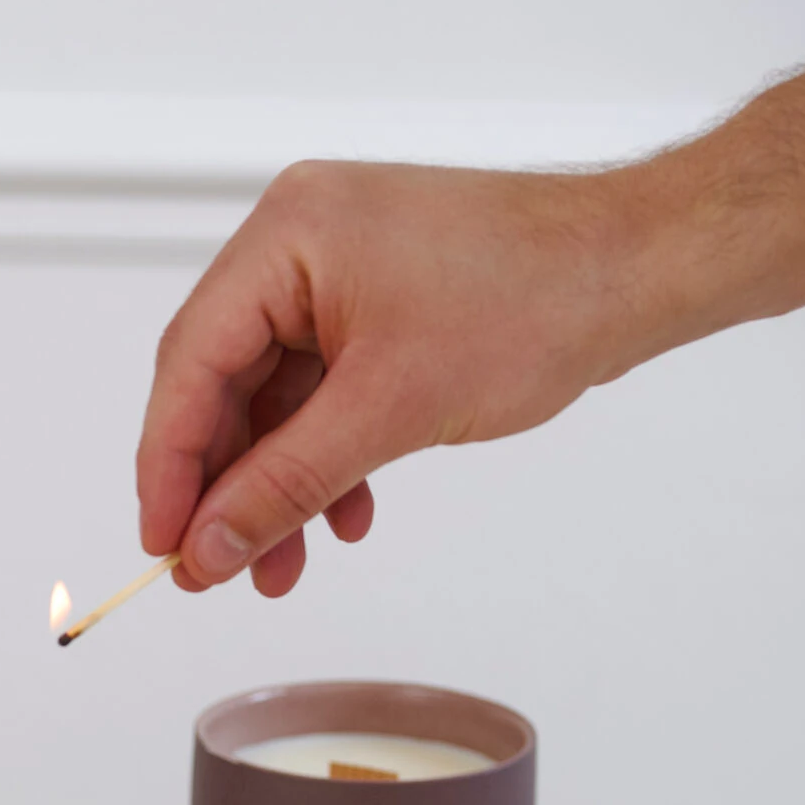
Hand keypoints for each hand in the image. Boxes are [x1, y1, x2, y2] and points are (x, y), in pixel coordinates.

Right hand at [136, 160, 656, 595]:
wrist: (641, 268)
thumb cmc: (537, 299)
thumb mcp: (390, 410)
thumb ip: (284, 485)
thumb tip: (207, 548)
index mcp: (285, 237)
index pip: (189, 363)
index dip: (168, 466)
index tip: (164, 545)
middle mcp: (298, 243)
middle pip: (224, 383)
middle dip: (228, 486)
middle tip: (217, 567)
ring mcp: (339, 272)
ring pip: (274, 398)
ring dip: (278, 484)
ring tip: (285, 565)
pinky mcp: (377, 302)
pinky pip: (322, 389)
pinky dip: (327, 456)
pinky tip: (348, 513)